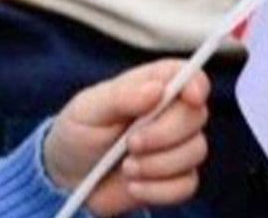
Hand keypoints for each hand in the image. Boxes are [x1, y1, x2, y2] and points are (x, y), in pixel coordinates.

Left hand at [44, 59, 211, 215]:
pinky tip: (133, 186)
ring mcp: (178, 147)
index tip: (190, 97)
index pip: (190, 76)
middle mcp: (172, 113)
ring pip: (195, 151)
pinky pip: (186, 185)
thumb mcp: (89, 108)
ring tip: (126, 167)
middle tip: (131, 144)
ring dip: (157, 165)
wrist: (70, 176)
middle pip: (197, 116)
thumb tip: (157, 89)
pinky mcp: (176, 179)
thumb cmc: (79, 132)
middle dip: (164, 134)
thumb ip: (122, 96)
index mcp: (154, 85)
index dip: (196, 85)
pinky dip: (158, 190)